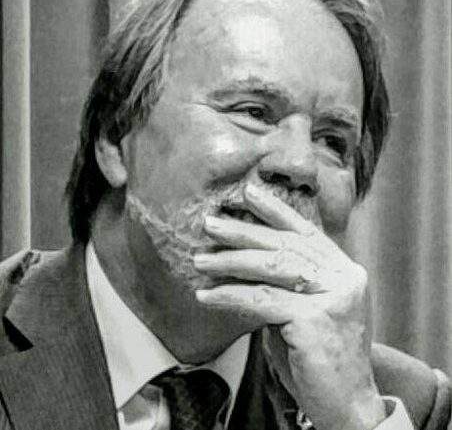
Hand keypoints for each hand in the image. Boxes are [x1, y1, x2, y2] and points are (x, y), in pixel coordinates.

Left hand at [194, 184, 385, 429]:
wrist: (346, 401)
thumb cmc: (319, 353)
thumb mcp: (305, 307)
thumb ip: (285, 281)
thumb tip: (242, 258)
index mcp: (342, 268)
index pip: (305, 231)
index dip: (275, 210)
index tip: (248, 194)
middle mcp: (342, 276)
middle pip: (283, 245)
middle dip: (242, 232)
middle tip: (210, 224)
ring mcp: (332, 296)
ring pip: (270, 267)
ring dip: (228, 262)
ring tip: (200, 260)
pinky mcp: (315, 318)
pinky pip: (261, 300)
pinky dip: (230, 296)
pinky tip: (207, 295)